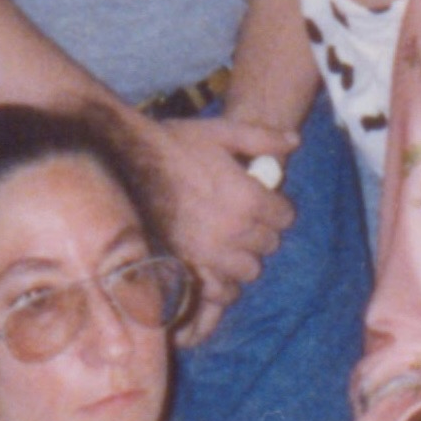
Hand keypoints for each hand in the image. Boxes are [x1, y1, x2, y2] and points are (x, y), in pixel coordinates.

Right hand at [137, 112, 293, 322]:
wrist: (126, 162)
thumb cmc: (174, 143)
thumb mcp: (222, 131)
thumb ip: (262, 138)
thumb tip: (294, 141)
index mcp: (248, 199)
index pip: (284, 217)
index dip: (275, 207)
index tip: (263, 201)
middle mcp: (234, 231)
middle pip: (268, 244)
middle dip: (260, 231)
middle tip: (243, 219)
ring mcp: (209, 253)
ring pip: (248, 270)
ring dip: (243, 257)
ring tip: (228, 242)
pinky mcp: (186, 267)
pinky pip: (219, 289)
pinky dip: (221, 281)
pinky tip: (213, 265)